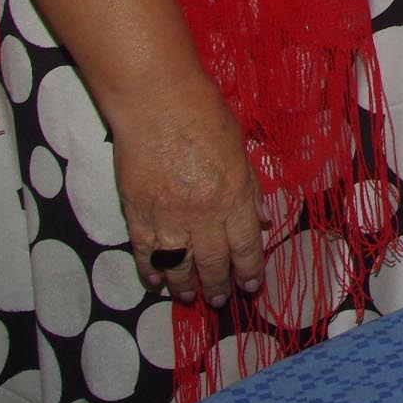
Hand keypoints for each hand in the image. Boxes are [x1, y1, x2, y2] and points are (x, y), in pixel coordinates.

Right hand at [110, 74, 266, 305]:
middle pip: (214, 261)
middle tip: (219, 300)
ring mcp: (169, 216)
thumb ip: (251, 188)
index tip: (251, 285)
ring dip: (185, 285)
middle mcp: (204, 213)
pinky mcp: (138, 213)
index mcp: (235, 195)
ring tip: (189, 297)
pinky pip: (146, 253)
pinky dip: (151, 272)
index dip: (250, 269)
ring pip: (179, 265)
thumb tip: (264, 220)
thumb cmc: (204, 115)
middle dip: (218, 285)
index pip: (247, 244)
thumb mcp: (240, 149)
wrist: (156, 102)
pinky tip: (156, 283)